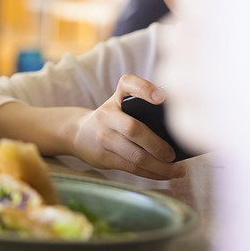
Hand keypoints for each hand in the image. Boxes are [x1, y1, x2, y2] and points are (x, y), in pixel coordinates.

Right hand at [69, 74, 185, 179]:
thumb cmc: (114, 120)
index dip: (144, 89)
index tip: (161, 98)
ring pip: (136, 155)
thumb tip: (178, 136)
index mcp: (117, 98)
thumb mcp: (122, 107)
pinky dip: (152, 173)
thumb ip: (144, 113)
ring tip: (178, 170)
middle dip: (158, 145)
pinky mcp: (104, 156)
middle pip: (134, 129)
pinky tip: (165, 174)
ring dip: (161, 166)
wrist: (79, 133)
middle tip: (174, 155)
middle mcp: (107, 115)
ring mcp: (103, 136)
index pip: (128, 84)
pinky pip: (133, 168)